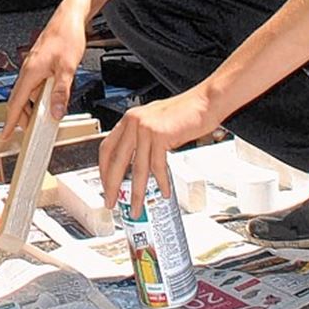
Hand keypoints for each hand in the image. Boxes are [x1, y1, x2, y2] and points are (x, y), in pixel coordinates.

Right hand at [1, 0, 86, 139]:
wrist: (70, 18)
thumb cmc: (66, 37)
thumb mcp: (67, 68)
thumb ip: (61, 92)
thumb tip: (55, 112)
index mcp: (30, 73)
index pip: (16, 103)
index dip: (9, 121)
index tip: (4, 134)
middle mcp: (28, 70)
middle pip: (19, 100)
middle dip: (22, 118)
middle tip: (31, 132)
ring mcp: (33, 66)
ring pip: (28, 93)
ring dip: (32, 107)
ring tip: (44, 118)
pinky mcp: (40, 63)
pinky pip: (35, 85)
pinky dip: (38, 96)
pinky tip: (51, 98)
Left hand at [99, 85, 217, 216]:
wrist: (204, 102)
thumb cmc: (184, 112)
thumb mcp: (155, 121)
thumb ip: (142, 137)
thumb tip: (136, 161)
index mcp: (129, 119)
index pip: (107, 147)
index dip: (104, 168)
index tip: (105, 184)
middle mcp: (134, 122)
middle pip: (116, 160)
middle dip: (112, 185)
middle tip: (111, 201)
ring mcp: (146, 128)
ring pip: (137, 168)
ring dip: (136, 192)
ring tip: (136, 207)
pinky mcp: (160, 135)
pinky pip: (157, 166)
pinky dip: (160, 182)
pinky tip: (164, 191)